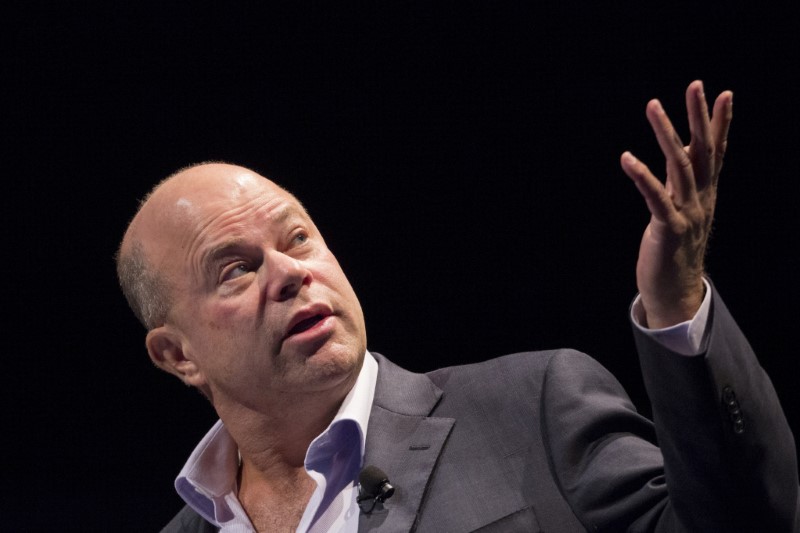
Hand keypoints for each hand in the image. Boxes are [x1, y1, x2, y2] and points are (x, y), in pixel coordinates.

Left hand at [621, 81, 732, 327]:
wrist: (674, 290)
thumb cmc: (674, 246)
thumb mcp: (682, 207)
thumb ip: (681, 179)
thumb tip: (680, 149)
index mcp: (705, 193)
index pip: (716, 152)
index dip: (720, 123)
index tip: (723, 93)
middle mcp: (701, 199)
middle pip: (704, 151)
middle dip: (700, 117)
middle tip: (697, 85)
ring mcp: (688, 213)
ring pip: (680, 167)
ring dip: (667, 134)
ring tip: (654, 106)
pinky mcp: (669, 229)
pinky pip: (656, 198)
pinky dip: (642, 176)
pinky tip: (627, 158)